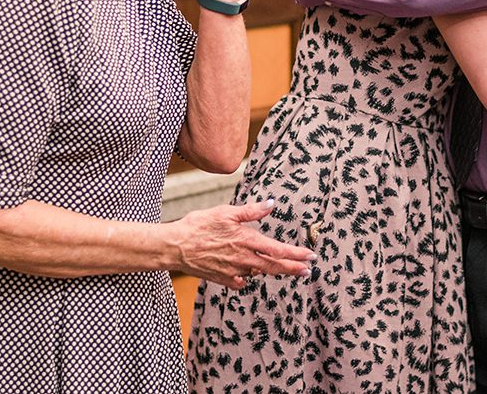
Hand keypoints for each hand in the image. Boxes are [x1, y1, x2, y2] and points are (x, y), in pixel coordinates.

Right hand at [168, 201, 316, 288]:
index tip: (310, 257)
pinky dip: (248, 276)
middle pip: (274, 267)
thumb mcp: (226, 212)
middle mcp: (243, 259)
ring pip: (259, 273)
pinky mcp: (223, 279)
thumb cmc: (198, 226)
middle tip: (308, 270)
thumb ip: (250, 211)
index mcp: (246, 240)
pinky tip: (250, 273)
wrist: (175, 247)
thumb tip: (271, 204)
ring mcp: (233, 271)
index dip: (296, 254)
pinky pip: (242, 281)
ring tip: (285, 268)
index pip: (277, 250)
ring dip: (273, 271)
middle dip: (293, 268)